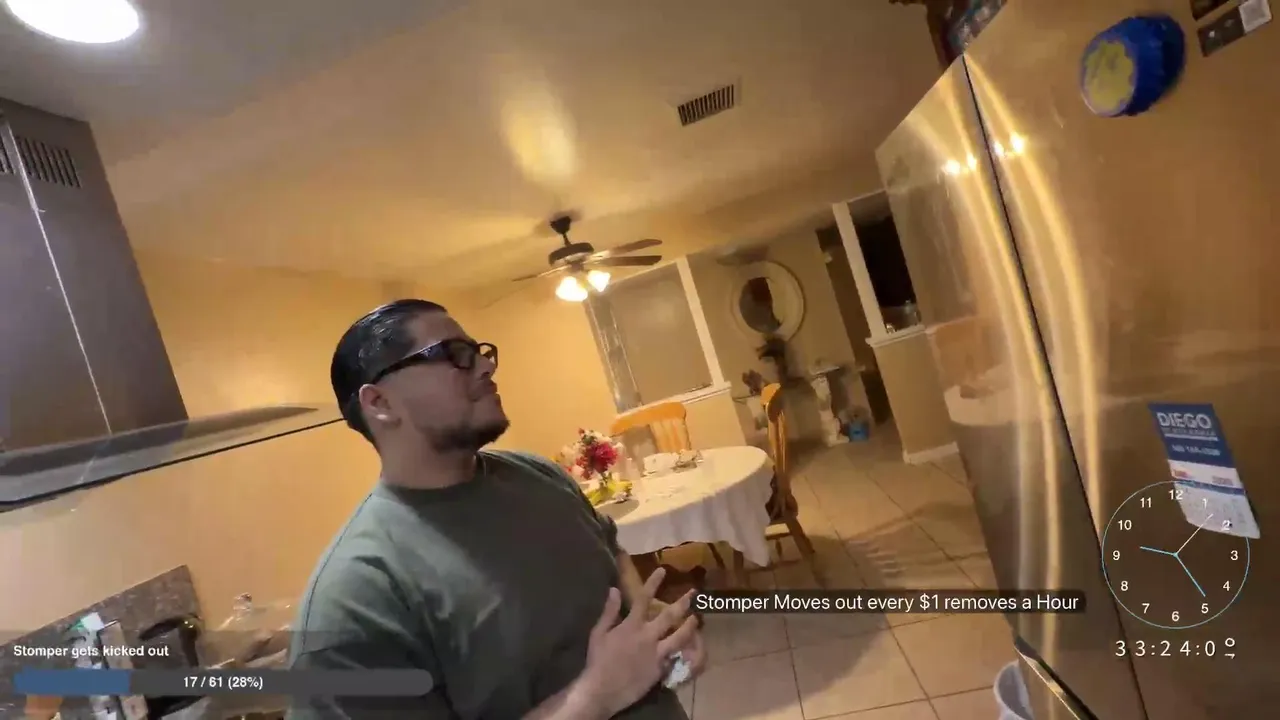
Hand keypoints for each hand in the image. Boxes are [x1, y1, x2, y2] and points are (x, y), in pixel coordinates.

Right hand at [578, 569, 697, 716]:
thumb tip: (615, 590)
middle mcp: (647, 636)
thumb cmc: (598, 660)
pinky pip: (675, 656)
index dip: (654, 583)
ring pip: (679, 636)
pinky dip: (682, 650)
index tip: (663, 571)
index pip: (644, 598)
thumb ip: (609, 611)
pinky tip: (690, 647)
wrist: (603, 689)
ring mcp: (656, 653)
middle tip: (693, 594)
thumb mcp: (598, 633)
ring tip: (696, 619)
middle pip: (669, 615)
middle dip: (682, 603)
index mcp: (631, 625)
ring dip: (689, 626)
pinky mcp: (660, 668)